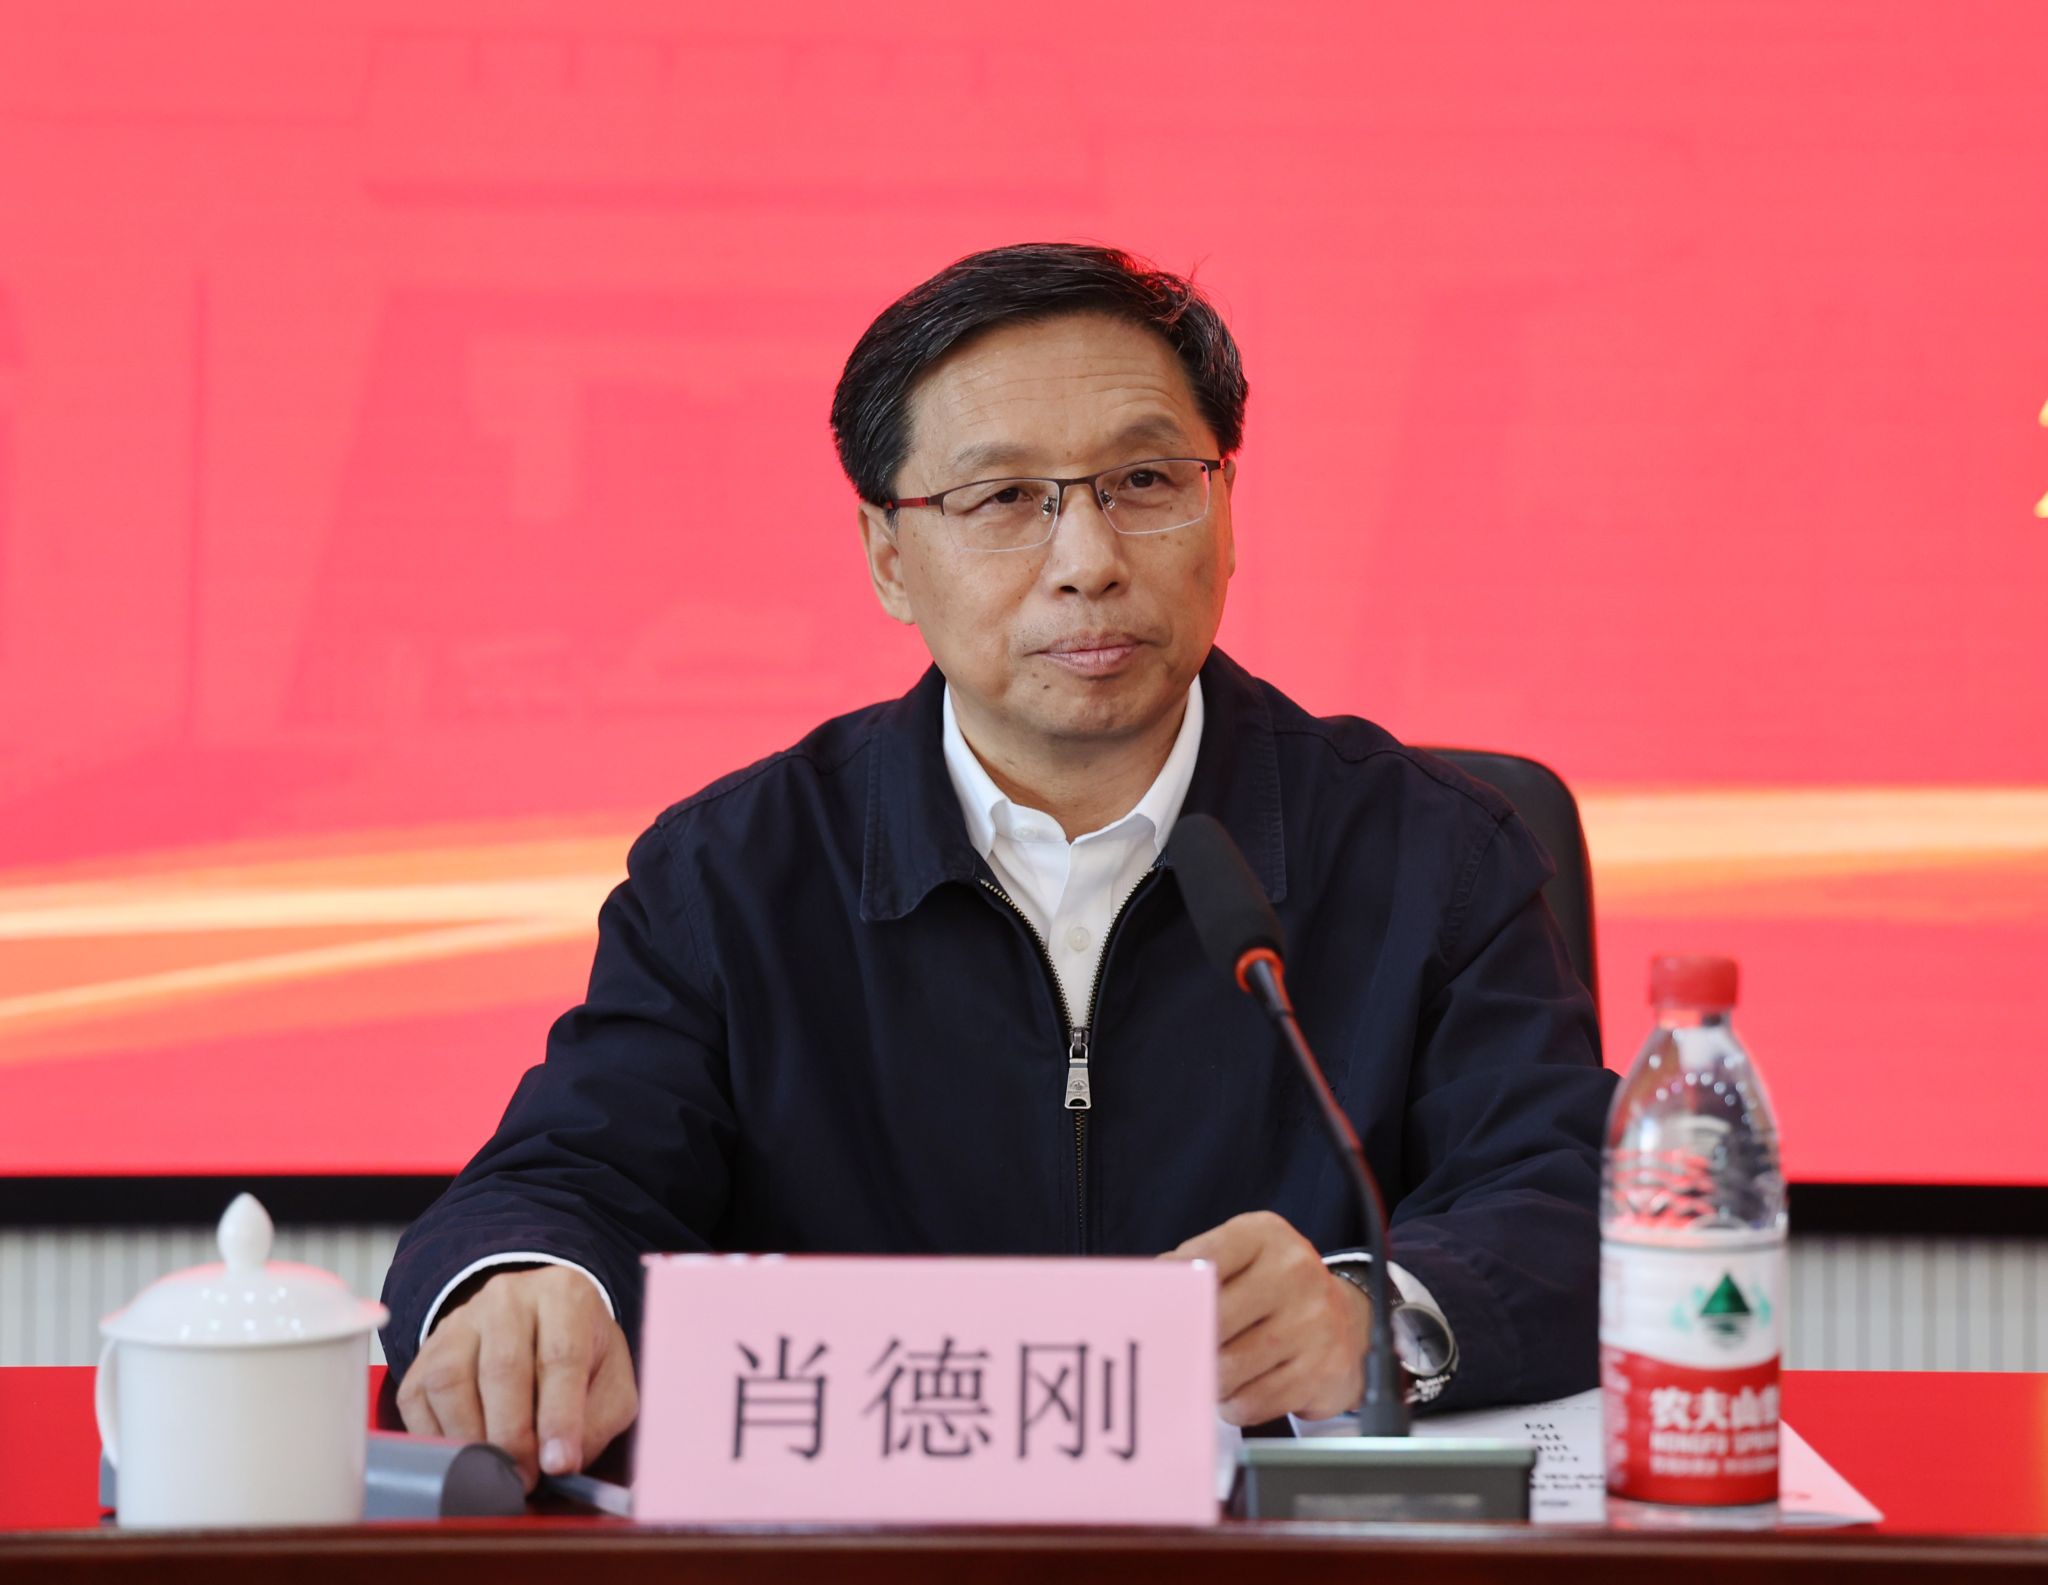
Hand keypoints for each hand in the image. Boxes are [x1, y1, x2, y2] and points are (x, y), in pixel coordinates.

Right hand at [394, 1265, 637, 1492]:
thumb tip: (560, 1466)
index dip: (559, 1417)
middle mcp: (507, 1298)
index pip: (560, 1356)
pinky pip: (419, 1398)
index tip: (559, 1465)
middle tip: (525, 1481)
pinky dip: (437, 1438)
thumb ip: (598, 1420)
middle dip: (513, 1437)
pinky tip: (462, 1458)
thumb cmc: (579, 1356)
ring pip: (451, 1382)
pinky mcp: (427, 1350)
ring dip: (471, 1441)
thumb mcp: (611, 1380)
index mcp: (563, 1296)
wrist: (537, 1324)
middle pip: (502, 1369)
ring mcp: (460, 1320)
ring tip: (494, 1474)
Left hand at [1163, 1210, 1370, 1424]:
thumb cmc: (1273, 1290)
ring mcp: (1313, 1323)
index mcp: (1265, 1236)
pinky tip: (1240, 1388)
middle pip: (1212, 1320)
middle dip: (1186, 1343)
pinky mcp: (1322, 1371)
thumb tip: (1140, 1294)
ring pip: (1227, 1368)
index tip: (1153, 1312)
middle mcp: (1295, 1272)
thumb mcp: (1240, 1258)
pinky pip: (1251, 1403)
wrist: (1350, 1321)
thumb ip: (1192, 1269)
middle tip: (1174, 1352)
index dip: (1171, 1292)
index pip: (1201, 1260)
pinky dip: (1233, 1404)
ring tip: (1211, 1369)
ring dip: (1208, 1378)